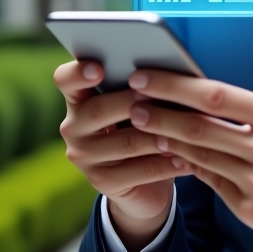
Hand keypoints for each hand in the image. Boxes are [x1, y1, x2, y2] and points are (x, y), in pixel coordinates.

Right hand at [54, 60, 191, 251]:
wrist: (143, 183)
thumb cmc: (145, 129)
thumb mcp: (141, 105)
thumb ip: (144, 87)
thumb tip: (173, 69)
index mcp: (80, 98)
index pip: (65, 80)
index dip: (78, 73)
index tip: (99, 68)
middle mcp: (74, 126)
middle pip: (97, 110)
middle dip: (132, 102)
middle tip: (160, 97)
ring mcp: (84, 157)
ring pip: (124, 142)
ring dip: (157, 136)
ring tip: (185, 132)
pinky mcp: (102, 183)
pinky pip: (138, 171)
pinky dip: (166, 165)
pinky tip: (187, 159)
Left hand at [127, 70, 252, 251]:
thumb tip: (210, 94)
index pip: (216, 95)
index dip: (174, 85)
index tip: (145, 76)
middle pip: (199, 128)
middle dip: (159, 114)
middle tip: (132, 104)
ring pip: (200, 157)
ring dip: (169, 141)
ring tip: (147, 127)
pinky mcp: (252, 211)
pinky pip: (213, 183)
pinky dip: (193, 166)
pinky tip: (176, 155)